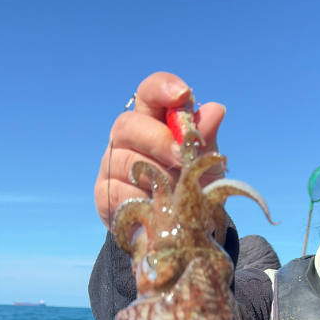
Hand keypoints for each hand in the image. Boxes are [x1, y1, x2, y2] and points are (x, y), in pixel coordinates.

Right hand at [94, 71, 226, 228]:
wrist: (181, 230)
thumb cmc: (192, 188)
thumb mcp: (206, 165)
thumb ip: (206, 139)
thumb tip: (216, 109)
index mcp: (152, 121)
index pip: (149, 93)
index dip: (162, 89)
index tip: (182, 95)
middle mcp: (126, 138)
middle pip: (128, 125)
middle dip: (159, 140)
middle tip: (182, 158)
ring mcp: (111, 164)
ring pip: (125, 161)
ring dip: (156, 177)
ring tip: (176, 193)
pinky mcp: (104, 194)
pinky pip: (119, 192)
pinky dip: (143, 200)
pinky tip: (158, 208)